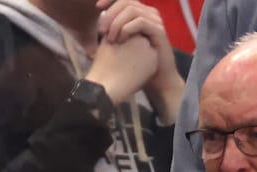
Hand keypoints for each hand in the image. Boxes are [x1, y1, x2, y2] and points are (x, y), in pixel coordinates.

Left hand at [94, 0, 184, 121]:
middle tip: (101, 30)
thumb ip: (114, 29)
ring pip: (132, 10)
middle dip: (110, 14)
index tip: (97, 8)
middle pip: (126, 1)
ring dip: (117, 23)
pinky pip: (141, 22)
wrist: (157, 78)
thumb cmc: (138, 62)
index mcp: (140, 13)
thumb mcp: (123, 42)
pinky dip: (127, 29)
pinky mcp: (159, 31)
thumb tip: (99, 20)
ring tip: (110, 38)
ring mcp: (156, 21)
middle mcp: (149, 13)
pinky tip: (121, 40)